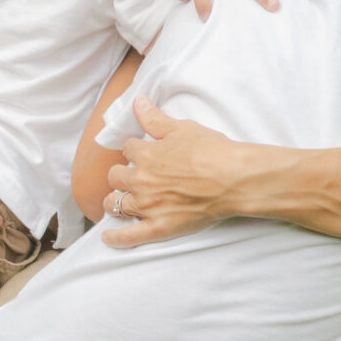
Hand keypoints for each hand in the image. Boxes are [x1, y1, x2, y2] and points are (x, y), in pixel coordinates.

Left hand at [101, 96, 249, 245]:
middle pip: (116, 177)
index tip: (140, 151)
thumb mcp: (182, 128)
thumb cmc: (212, 151)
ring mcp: (148, 206)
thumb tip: (138, 102)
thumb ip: (155, 118)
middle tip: (131, 175)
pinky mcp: (159, 228)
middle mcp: (141, 181)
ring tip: (117, 201)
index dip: (134, 149)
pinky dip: (116, 238)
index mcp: (146, 156)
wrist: (233, 179)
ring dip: (114, 201)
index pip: (128, 149)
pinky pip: (129, 236)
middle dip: (121, 174)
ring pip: (116, 204)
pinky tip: (107, 237)